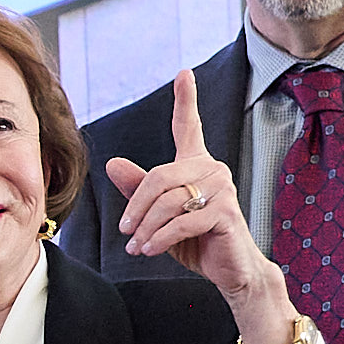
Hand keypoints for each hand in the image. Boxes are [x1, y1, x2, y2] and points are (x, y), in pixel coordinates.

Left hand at [102, 98, 300, 343]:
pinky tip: (150, 250)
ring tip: (137, 247)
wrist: (231, 270)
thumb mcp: (160, 216)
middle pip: (160, 176)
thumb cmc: (197, 240)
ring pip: (168, 202)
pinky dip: (160, 238)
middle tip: (124, 230)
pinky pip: (182, 221)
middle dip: (136, 206)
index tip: (184, 72)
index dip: (186, 98)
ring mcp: (223, 189)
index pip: (189, 126)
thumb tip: (111, 163)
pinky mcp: (226, 213)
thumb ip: (139, 190)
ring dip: (145, 229)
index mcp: (197, 164)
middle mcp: (213, 169)